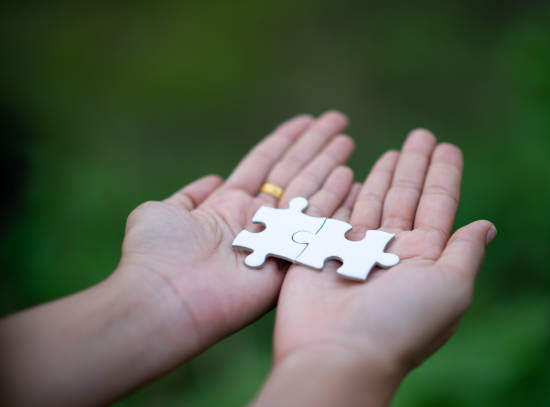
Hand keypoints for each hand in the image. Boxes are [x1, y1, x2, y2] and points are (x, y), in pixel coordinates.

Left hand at [116, 111, 355, 347]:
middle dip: (315, 147)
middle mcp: (256, 219)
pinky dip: (332, 200)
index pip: (264, 164)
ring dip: (328, 166)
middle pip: (292, 173)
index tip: (307, 120)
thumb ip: (189, 195)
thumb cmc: (155, 255)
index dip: (286, 140)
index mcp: (227, 206)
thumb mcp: (162, 213)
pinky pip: (315, 225)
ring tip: (347, 140)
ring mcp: (275, 238)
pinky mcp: (289, 260)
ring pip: (307, 192)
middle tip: (338, 121)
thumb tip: (211, 179)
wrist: (164, 297)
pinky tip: (349, 176)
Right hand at [257, 129, 495, 405]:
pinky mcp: (321, 250)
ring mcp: (355, 251)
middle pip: (406, 198)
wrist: (337, 352)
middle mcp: (392, 252)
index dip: (443, 175)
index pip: (438, 206)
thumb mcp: (450, 288)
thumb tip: (486, 226)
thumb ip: (464, 252)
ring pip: (373, 202)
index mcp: (425, 260)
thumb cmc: (399, 323)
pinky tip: (352, 172)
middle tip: (421, 134)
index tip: (448, 147)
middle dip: (415, 166)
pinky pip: (335, 213)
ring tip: (394, 150)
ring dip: (384, 175)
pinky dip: (343, 192)